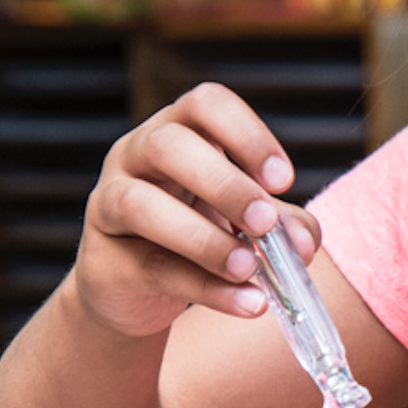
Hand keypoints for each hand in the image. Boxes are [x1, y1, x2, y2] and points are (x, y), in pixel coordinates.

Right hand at [74, 83, 320, 337]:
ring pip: (141, 205)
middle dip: (225, 184)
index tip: (283, 179)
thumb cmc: (202, 234)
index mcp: (180, 131)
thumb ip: (285, 225)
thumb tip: (304, 244)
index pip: (205, 104)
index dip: (246, 134)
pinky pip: (152, 268)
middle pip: (167, 145)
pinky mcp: (104, 260)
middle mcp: (135, 156)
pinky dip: (207, 289)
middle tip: (264, 223)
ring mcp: (109, 204)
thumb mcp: (250, 222)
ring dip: (205, 239)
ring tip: (249, 267)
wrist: (140, 292)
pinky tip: (247, 302)